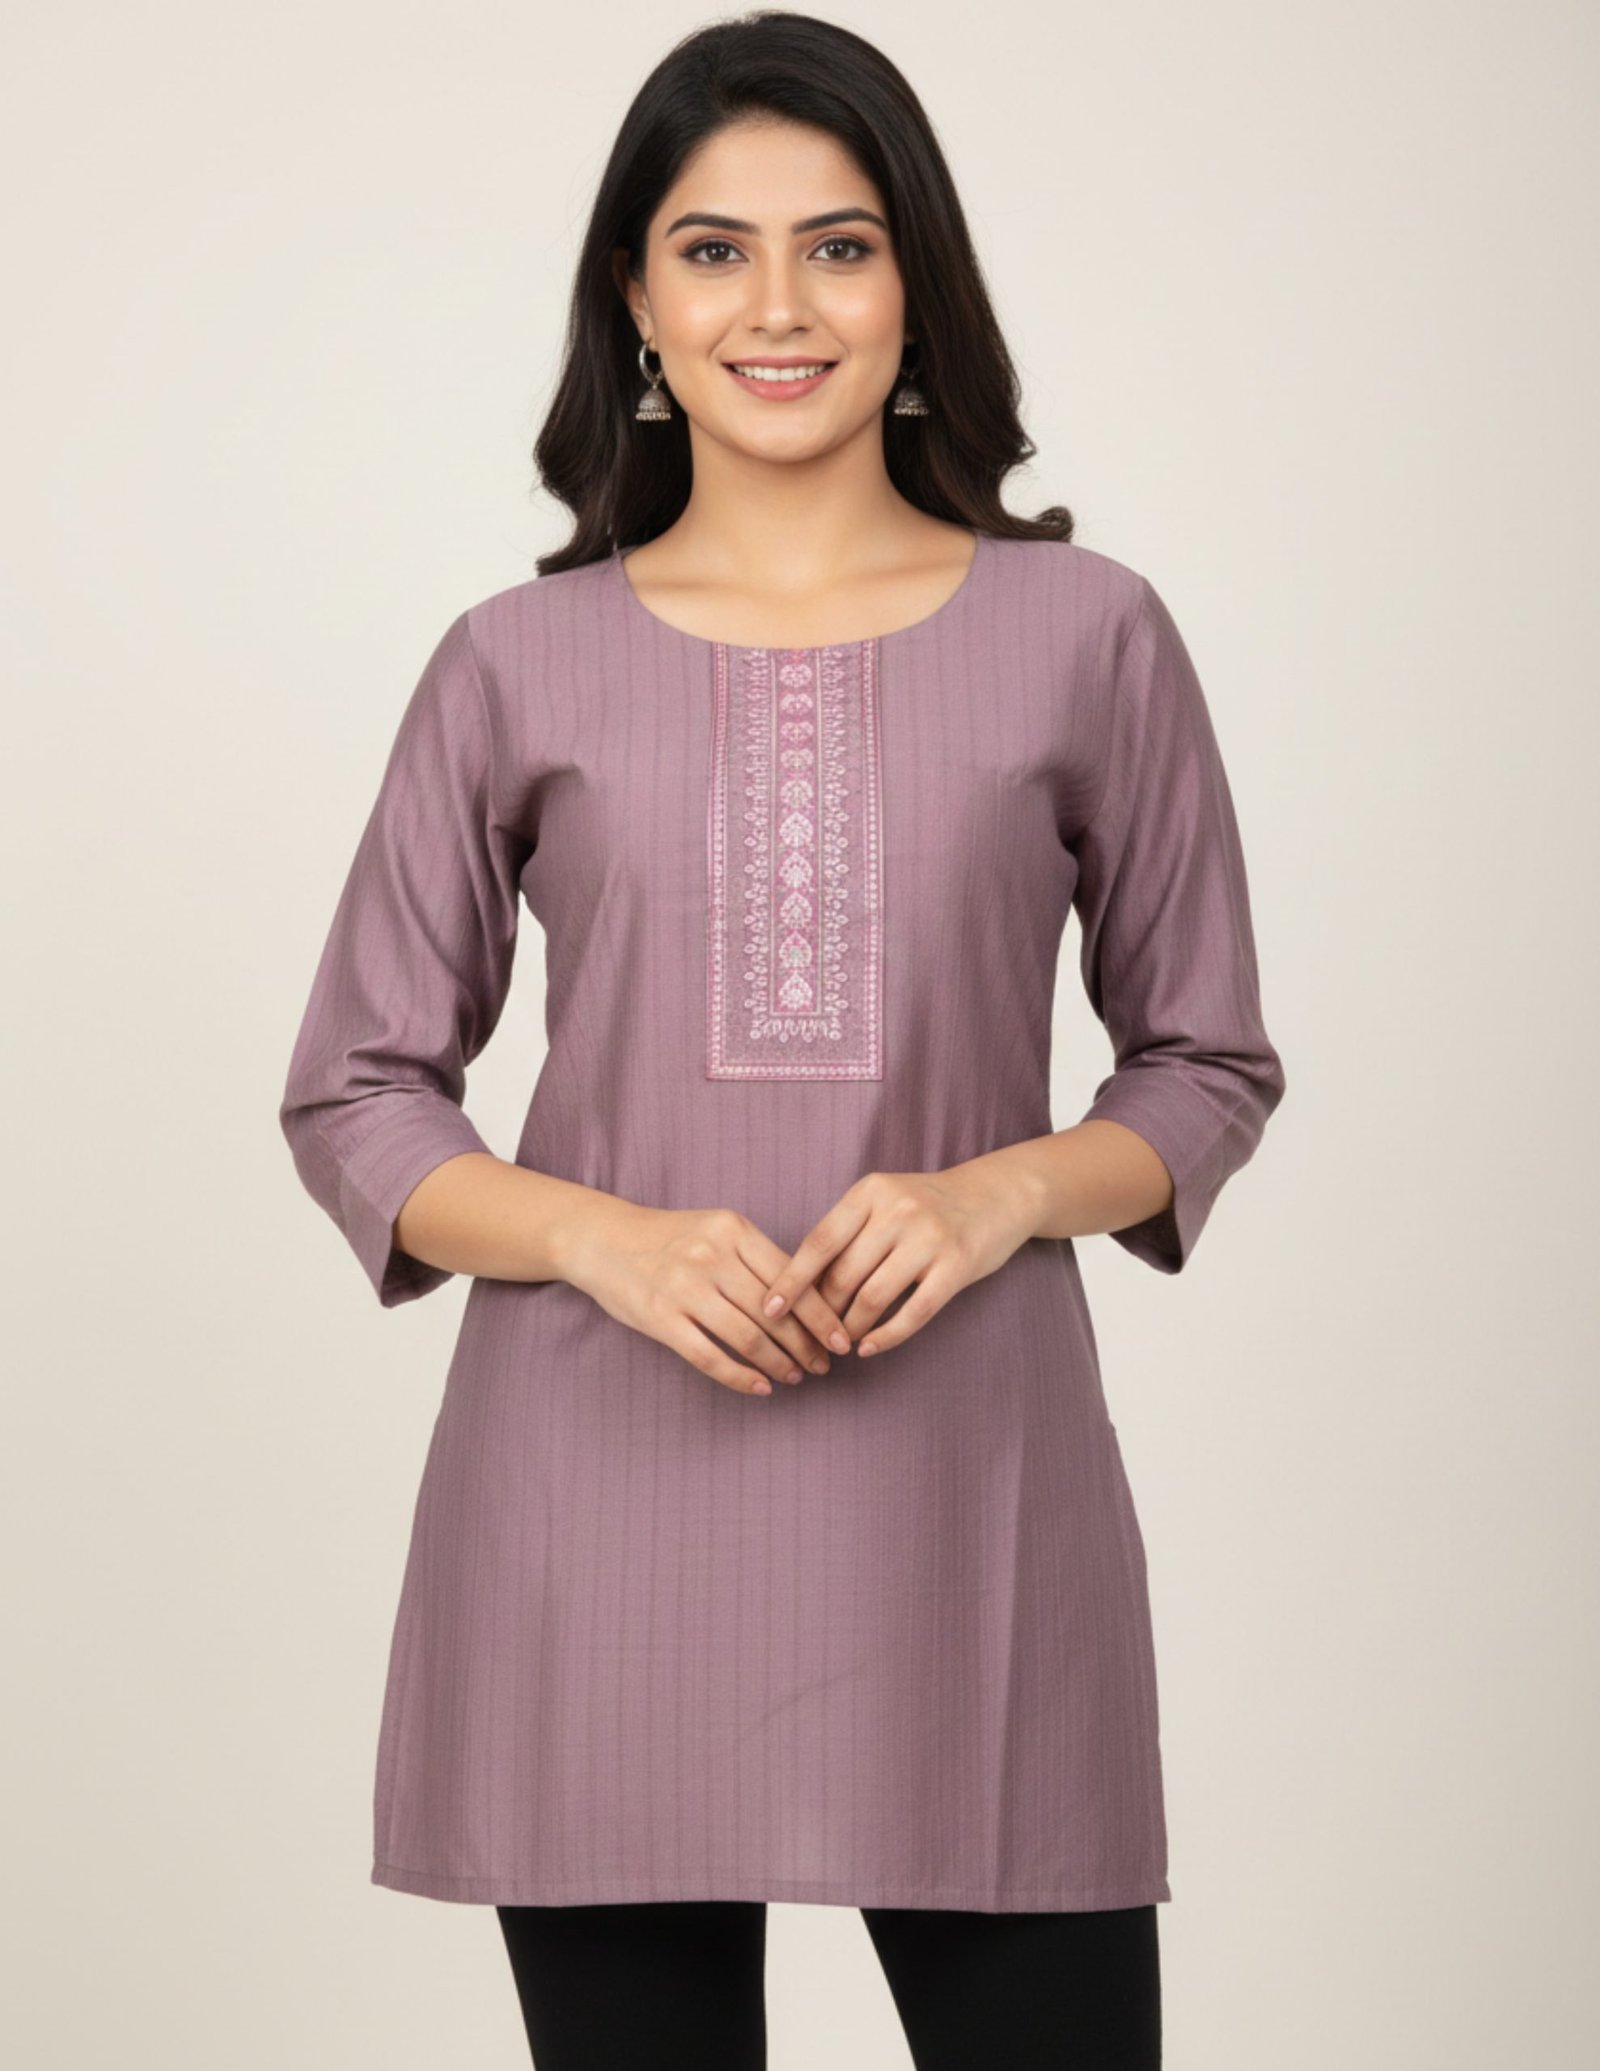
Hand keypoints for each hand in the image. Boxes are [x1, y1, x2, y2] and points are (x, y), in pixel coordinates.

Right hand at [560, 1201, 854, 1397]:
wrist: (602, 1239)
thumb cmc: (669, 1239)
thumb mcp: (716, 1230)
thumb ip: (755, 1258)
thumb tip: (808, 1300)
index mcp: (733, 1230)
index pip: (792, 1277)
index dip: (821, 1314)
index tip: (841, 1338)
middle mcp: (712, 1256)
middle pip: (775, 1311)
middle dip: (807, 1344)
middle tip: (825, 1365)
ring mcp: (684, 1287)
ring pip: (748, 1336)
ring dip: (780, 1363)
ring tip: (797, 1377)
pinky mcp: (660, 1318)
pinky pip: (710, 1356)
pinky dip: (741, 1377)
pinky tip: (760, 1387)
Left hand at [757, 1160, 1041, 1359]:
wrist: (996, 1194)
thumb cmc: (927, 1204)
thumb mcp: (884, 1199)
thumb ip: (848, 1232)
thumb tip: (801, 1283)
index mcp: (870, 1192)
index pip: (820, 1241)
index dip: (792, 1280)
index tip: (769, 1309)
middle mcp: (898, 1211)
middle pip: (844, 1275)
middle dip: (822, 1313)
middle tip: (810, 1338)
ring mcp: (930, 1238)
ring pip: (873, 1297)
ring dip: (851, 1328)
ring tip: (841, 1344)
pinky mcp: (957, 1266)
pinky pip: (914, 1312)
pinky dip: (886, 1336)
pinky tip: (870, 1348)